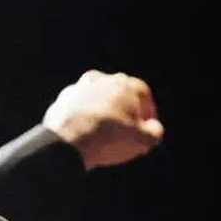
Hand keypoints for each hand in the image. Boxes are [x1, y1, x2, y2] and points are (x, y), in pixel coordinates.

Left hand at [42, 70, 165, 169]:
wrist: (67, 141)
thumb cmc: (108, 138)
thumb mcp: (141, 141)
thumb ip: (154, 132)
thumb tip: (154, 128)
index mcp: (125, 85)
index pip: (144, 94)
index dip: (148, 112)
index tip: (145, 129)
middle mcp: (103, 79)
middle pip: (120, 93)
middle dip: (125, 110)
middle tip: (126, 131)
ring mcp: (81, 86)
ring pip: (99, 97)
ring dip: (104, 110)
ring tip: (104, 131)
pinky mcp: (65, 97)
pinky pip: (80, 104)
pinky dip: (85, 114)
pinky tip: (85, 131)